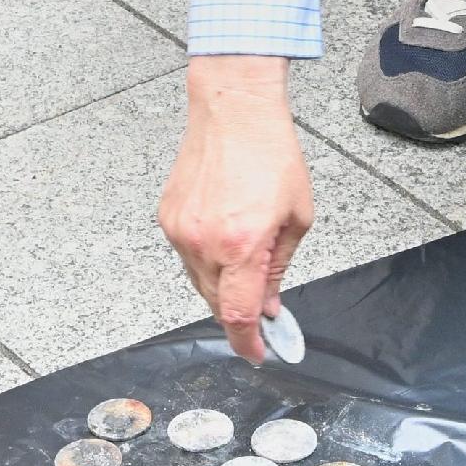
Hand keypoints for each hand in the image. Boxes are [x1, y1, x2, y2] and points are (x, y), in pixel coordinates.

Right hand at [162, 58, 308, 361]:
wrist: (234, 111)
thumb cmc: (271, 155)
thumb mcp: (297, 218)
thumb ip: (279, 268)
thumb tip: (268, 304)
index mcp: (242, 245)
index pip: (238, 315)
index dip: (247, 343)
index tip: (257, 354)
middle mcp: (204, 243)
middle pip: (217, 303)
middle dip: (239, 313)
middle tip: (262, 308)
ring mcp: (180, 231)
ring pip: (199, 282)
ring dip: (223, 285)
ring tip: (246, 257)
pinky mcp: (168, 218)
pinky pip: (187, 257)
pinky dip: (207, 260)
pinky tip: (225, 237)